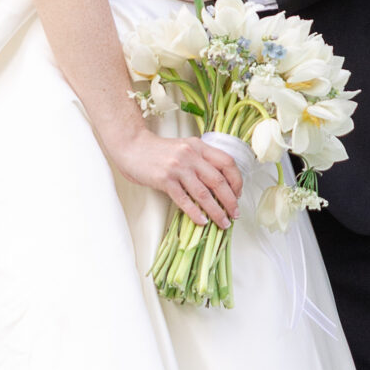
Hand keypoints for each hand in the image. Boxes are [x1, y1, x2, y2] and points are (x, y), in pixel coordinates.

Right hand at [116, 128, 240, 230]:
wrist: (132, 146)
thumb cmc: (159, 151)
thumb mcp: (184, 148)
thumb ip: (201, 159)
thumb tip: (220, 184)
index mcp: (199, 146)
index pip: (227, 163)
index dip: (236, 180)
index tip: (238, 194)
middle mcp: (191, 155)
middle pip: (218, 180)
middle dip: (230, 200)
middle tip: (235, 214)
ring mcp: (178, 167)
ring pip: (204, 193)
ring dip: (216, 211)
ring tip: (223, 222)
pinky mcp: (164, 179)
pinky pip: (184, 199)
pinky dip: (195, 212)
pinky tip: (202, 222)